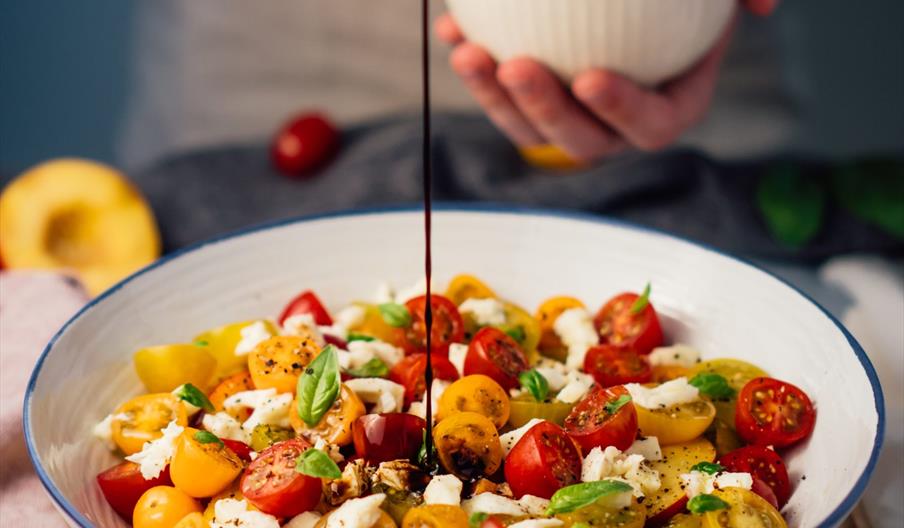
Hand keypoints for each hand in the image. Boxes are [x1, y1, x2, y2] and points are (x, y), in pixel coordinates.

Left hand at [436, 0, 779, 162]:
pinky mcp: (532, 104)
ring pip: (530, 127)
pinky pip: (501, 97)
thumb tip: (765, 6)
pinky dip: (476, 69)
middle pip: (583, 140)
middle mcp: (618, 124)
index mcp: (670, 104)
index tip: (591, 77)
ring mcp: (572, 118)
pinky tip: (451, 30)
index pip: (653, 124)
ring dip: (495, 97)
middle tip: (516, 66)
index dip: (623, 110)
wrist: (613, 5)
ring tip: (469, 52)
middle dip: (545, 110)